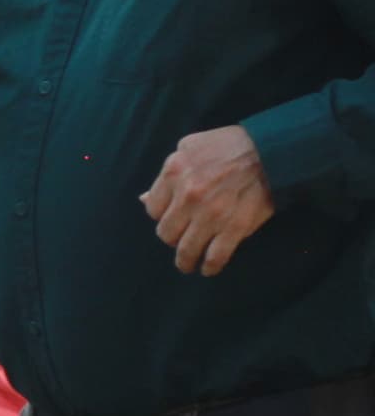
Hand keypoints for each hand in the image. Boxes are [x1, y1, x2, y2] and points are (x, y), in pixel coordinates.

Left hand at [142, 124, 274, 275]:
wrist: (272, 152)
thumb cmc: (229, 145)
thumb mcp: (189, 148)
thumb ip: (167, 174)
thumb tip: (144, 199)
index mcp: (173, 173)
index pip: (153, 209)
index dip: (161, 216)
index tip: (171, 219)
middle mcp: (187, 197)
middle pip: (167, 232)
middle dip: (172, 238)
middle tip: (180, 240)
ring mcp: (210, 215)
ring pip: (186, 249)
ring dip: (185, 261)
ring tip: (187, 265)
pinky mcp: (234, 228)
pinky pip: (216, 256)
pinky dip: (210, 267)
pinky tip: (208, 269)